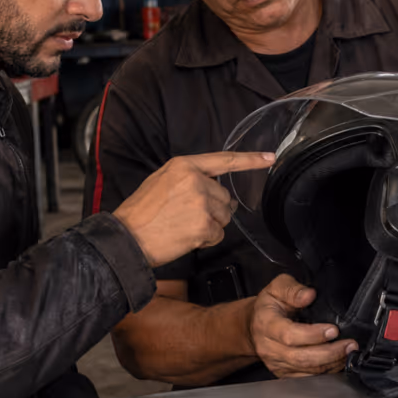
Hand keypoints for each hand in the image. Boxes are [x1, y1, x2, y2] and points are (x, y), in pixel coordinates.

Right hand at [112, 152, 273, 266]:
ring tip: (183, 227)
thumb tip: (217, 188)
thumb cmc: (141, 212)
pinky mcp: (203, 226)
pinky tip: (186, 237)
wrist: (127, 238)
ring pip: (223, 217)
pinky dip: (206, 240)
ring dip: (209, 226)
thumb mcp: (162, 180)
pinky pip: (218, 234)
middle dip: (212, 210)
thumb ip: (190, 178)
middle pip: (224, 197)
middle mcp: (195, 181)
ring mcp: (201, 203)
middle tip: (186, 217)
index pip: (224, 160)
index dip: (250, 160)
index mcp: (184, 165)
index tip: (270, 157)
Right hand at [250, 274, 356, 377]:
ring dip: (331, 363)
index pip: (289, 335)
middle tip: (349, 344)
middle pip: (301, 357)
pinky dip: (326, 372)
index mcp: (266, 324)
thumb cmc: (269, 306)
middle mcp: (269, 347)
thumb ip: (293, 289)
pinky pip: (307, 377)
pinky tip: (338, 362)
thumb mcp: (277, 288)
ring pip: (306, 370)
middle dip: (329, 353)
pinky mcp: (284, 373)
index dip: (313, 335)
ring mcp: (276, 363)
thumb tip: (308, 295)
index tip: (333, 330)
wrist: (254, 324)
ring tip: (349, 352)